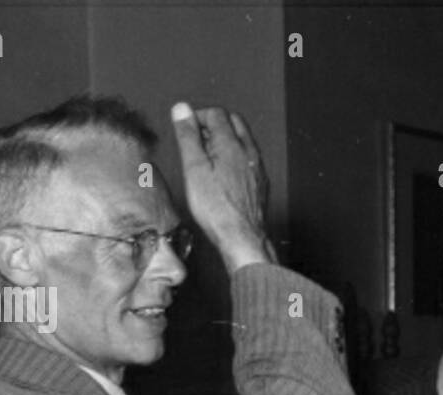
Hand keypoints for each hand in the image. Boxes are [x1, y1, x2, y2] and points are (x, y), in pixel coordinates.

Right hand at [170, 102, 271, 272]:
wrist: (242, 236)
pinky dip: (235, 156)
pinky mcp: (260, 182)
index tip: (186, 127)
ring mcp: (257, 167)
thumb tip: (182, 110)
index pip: (216, 114)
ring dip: (225, 139)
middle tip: (197, 138)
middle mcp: (249, 152)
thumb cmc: (217, 208)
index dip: (198, 116)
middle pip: (233, 122)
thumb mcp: (194, 168)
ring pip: (243, 140)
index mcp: (231, 144)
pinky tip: (224, 172)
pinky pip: (248, 158)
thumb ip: (188, 136)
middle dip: (214, 124)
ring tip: (208, 156)